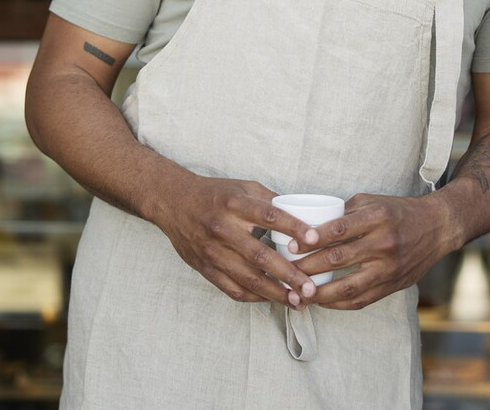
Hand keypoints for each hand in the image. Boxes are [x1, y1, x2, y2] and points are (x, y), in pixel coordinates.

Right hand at [149, 175, 323, 307]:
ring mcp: (212, 251)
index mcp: (235, 204)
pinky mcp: (205, 268)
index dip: (294, 228)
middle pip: (261, 255)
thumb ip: (272, 201)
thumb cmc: (215, 194)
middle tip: (311, 288)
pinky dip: (255, 297)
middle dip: (289, 274)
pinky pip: (233, 289)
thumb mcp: (243, 187)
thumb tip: (305, 217)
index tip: (315, 239)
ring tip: (298, 302)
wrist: (173, 202)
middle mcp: (223, 228)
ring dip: (276, 293)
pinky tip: (272, 299)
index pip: (270, 216)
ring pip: (248, 278)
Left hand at [297, 192, 458, 310]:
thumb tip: (309, 224)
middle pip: (338, 259)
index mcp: (377, 217)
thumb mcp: (372, 201)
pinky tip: (321, 302)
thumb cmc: (398, 211)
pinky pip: (361, 300)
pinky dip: (338, 303)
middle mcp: (384, 243)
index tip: (292, 245)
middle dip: (308, 267)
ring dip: (319, 293)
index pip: (338, 229)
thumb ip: (343, 212)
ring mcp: (389, 267)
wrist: (437, 227)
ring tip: (297, 295)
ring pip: (348, 286)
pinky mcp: (393, 285)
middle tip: (286, 271)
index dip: (312, 239)